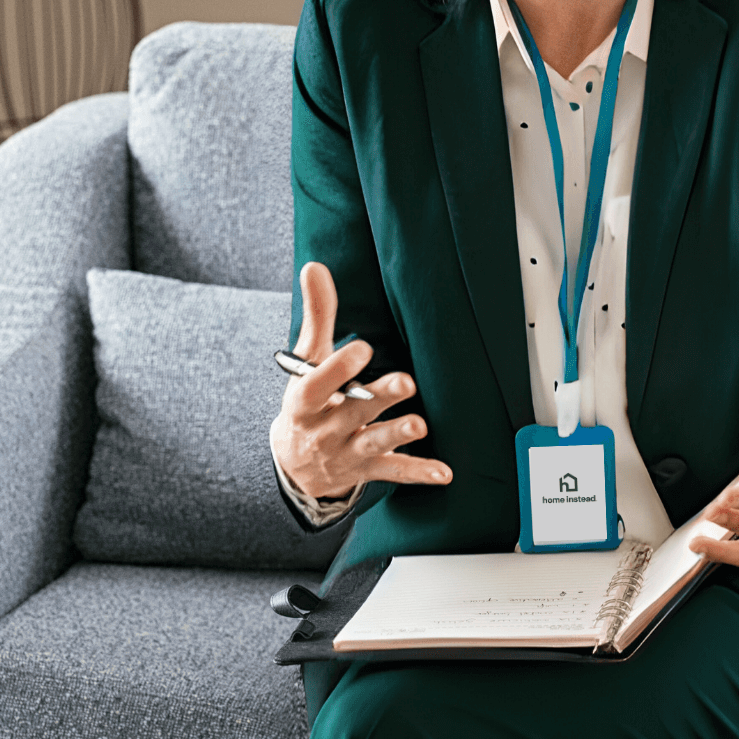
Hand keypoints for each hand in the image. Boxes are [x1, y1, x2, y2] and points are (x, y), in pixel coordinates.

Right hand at [272, 262, 452, 500]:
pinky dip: (418, 472)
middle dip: (379, 398)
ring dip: (398, 433)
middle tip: (406, 381)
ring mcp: (347, 451)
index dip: (337, 368)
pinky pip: (393, 471)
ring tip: (420, 425)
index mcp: (304, 400)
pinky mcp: (367, 469)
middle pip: (353, 411)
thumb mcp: (306, 360)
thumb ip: (317, 315)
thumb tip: (314, 266)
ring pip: (374, 442)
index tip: (362, 347)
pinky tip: (443, 472)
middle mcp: (324, 429)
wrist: (295, 462)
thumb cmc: (308, 399)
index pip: (315, 385)